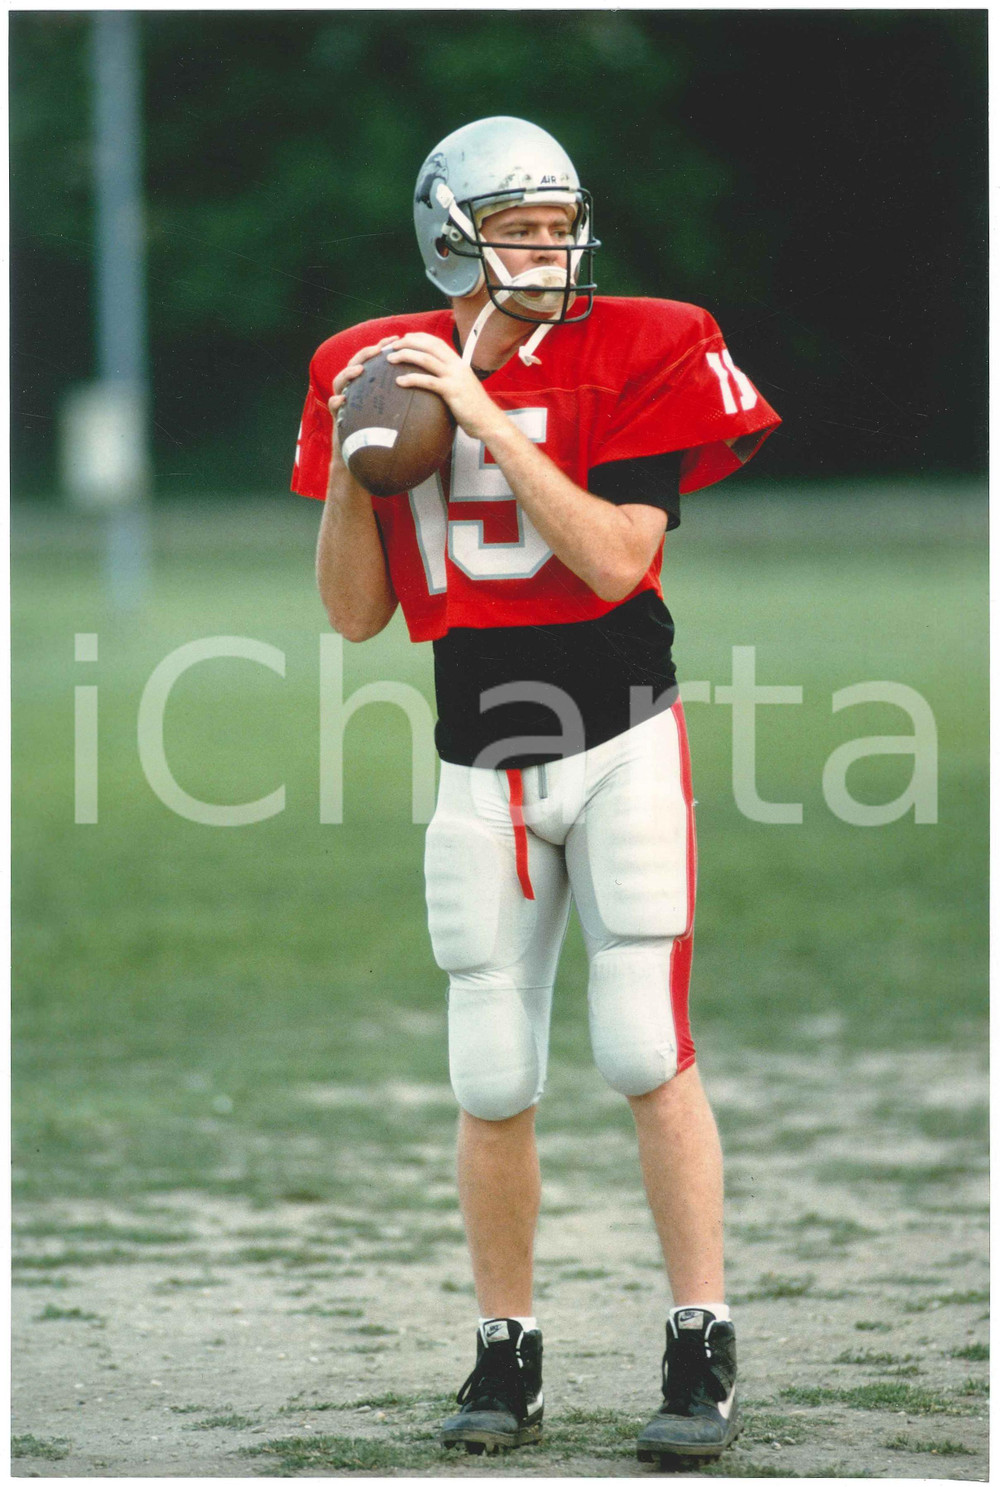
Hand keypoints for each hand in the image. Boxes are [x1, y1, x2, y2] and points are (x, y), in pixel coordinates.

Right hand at [326, 337, 399, 470]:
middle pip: (355, 363)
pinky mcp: (336, 415)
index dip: (383, 347)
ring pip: (339, 381)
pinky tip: (343, 399)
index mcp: (367, 383)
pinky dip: (337, 401)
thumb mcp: (396, 410)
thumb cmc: (382, 433)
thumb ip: (406, 396)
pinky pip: (333, 405)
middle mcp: (352, 387)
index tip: (397, 339)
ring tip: (360, 370)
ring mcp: (342, 399)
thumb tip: (431, 386)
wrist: (365, 457)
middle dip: (365, 354)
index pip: (374, 360)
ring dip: (348, 373)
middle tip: (377, 349)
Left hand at [386, 333, 504, 441]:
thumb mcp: (462, 387)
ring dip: (406, 355)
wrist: (488, 421)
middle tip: (392, 345)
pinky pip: (428, 381)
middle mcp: (457, 365)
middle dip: (408, 342)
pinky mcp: (452, 391)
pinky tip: (399, 381)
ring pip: (426, 359)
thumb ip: (450, 379)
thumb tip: (436, 380)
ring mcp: (455, 377)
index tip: (404, 338)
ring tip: (390, 359)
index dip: (419, 337)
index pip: (436, 342)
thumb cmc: (474, 408)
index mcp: (459, 363)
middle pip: (429, 345)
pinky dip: (412, 379)